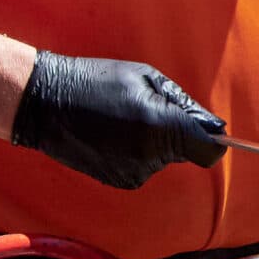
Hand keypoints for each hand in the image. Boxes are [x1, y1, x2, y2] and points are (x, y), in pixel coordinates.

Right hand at [9, 51, 225, 188]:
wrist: (43, 103)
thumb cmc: (96, 81)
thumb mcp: (145, 78)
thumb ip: (184, 104)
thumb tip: (214, 126)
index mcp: (161, 126)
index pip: (209, 150)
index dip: (213, 141)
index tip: (208, 131)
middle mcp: (150, 155)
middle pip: (185, 152)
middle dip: (176, 134)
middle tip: (145, 110)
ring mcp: (133, 171)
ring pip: (162, 159)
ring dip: (153, 143)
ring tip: (121, 120)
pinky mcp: (119, 180)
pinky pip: (142, 167)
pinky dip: (135, 154)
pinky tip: (110, 136)